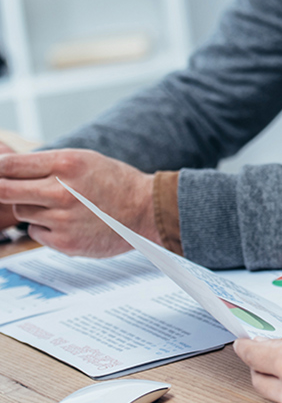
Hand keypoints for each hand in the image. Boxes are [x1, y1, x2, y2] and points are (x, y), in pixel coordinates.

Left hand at [0, 149, 159, 256]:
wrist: (146, 209)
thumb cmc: (115, 182)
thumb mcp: (84, 160)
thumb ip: (47, 165)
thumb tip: (6, 170)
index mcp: (67, 164)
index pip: (11, 165)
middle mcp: (62, 191)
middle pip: (5, 191)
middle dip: (0, 189)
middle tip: (4, 189)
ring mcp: (63, 219)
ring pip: (22, 212)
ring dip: (32, 208)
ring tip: (60, 205)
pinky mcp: (65, 242)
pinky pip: (36, 232)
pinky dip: (45, 227)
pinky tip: (69, 221)